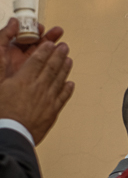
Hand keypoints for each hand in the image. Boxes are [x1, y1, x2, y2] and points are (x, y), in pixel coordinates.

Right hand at [0, 24, 73, 143]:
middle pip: (51, 68)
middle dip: (58, 56)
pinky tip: (70, 83)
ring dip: (65, 69)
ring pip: (59, 81)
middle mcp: (38, 88)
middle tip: (64, 47)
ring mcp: (48, 100)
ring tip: (69, 60)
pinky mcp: (52, 112)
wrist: (12, 133)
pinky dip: (67, 89)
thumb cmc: (1, 112)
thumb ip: (2, 70)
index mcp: (23, 80)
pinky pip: (62, 97)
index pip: (37, 61)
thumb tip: (3, 54)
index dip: (45, 51)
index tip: (51, 44)